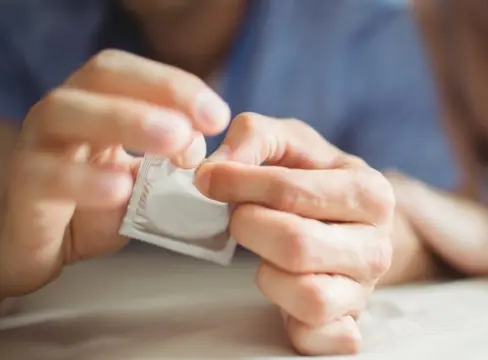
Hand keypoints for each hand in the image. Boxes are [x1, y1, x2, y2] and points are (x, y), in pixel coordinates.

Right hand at [0, 50, 229, 297]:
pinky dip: (85, 179)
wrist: (44, 249)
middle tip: (205, 125)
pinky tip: (121, 190)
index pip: (133, 73)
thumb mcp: (149, 182)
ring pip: (65, 112)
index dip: (175, 85)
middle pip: (103, 76)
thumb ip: (183, 163)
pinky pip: (47, 175)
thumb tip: (226, 147)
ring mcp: (38, 146)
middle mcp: (66, 113)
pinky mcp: (24, 189)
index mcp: (98, 103)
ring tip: (174, 141)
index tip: (218, 117)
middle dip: (161, 91)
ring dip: (125, 119)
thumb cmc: (98, 207)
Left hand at [195, 113, 393, 354]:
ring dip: (268, 275)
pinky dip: (292, 322)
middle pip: (296, 245)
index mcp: (370, 192)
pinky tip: (284, 294)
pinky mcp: (347, 326)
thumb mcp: (289, 141)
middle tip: (240, 218)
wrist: (345, 221)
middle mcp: (377, 245)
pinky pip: (316, 337)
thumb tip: (216, 170)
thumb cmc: (313, 179)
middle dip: (250, 228)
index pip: (290, 191)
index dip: (238, 184)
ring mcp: (364, 290)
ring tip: (266, 255)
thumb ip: (253, 136)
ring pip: (309, 296)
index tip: (210, 180)